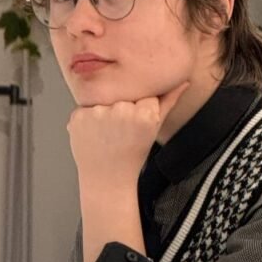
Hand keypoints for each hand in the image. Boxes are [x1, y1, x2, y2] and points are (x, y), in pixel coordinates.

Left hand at [68, 82, 189, 189]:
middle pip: (122, 96)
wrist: (106, 179)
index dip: (139, 109)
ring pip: (103, 100)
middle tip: (119, 131)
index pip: (143, 95)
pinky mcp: (78, 117)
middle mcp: (121, 110)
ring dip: (102, 113)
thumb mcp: (154, 129)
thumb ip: (168, 101)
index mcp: (144, 113)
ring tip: (106, 134)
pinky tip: (93, 135)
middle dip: (121, 109)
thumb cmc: (131, 156)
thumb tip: (183, 82)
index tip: (135, 125)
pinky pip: (84, 108)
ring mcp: (98, 113)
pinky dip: (86, 119)